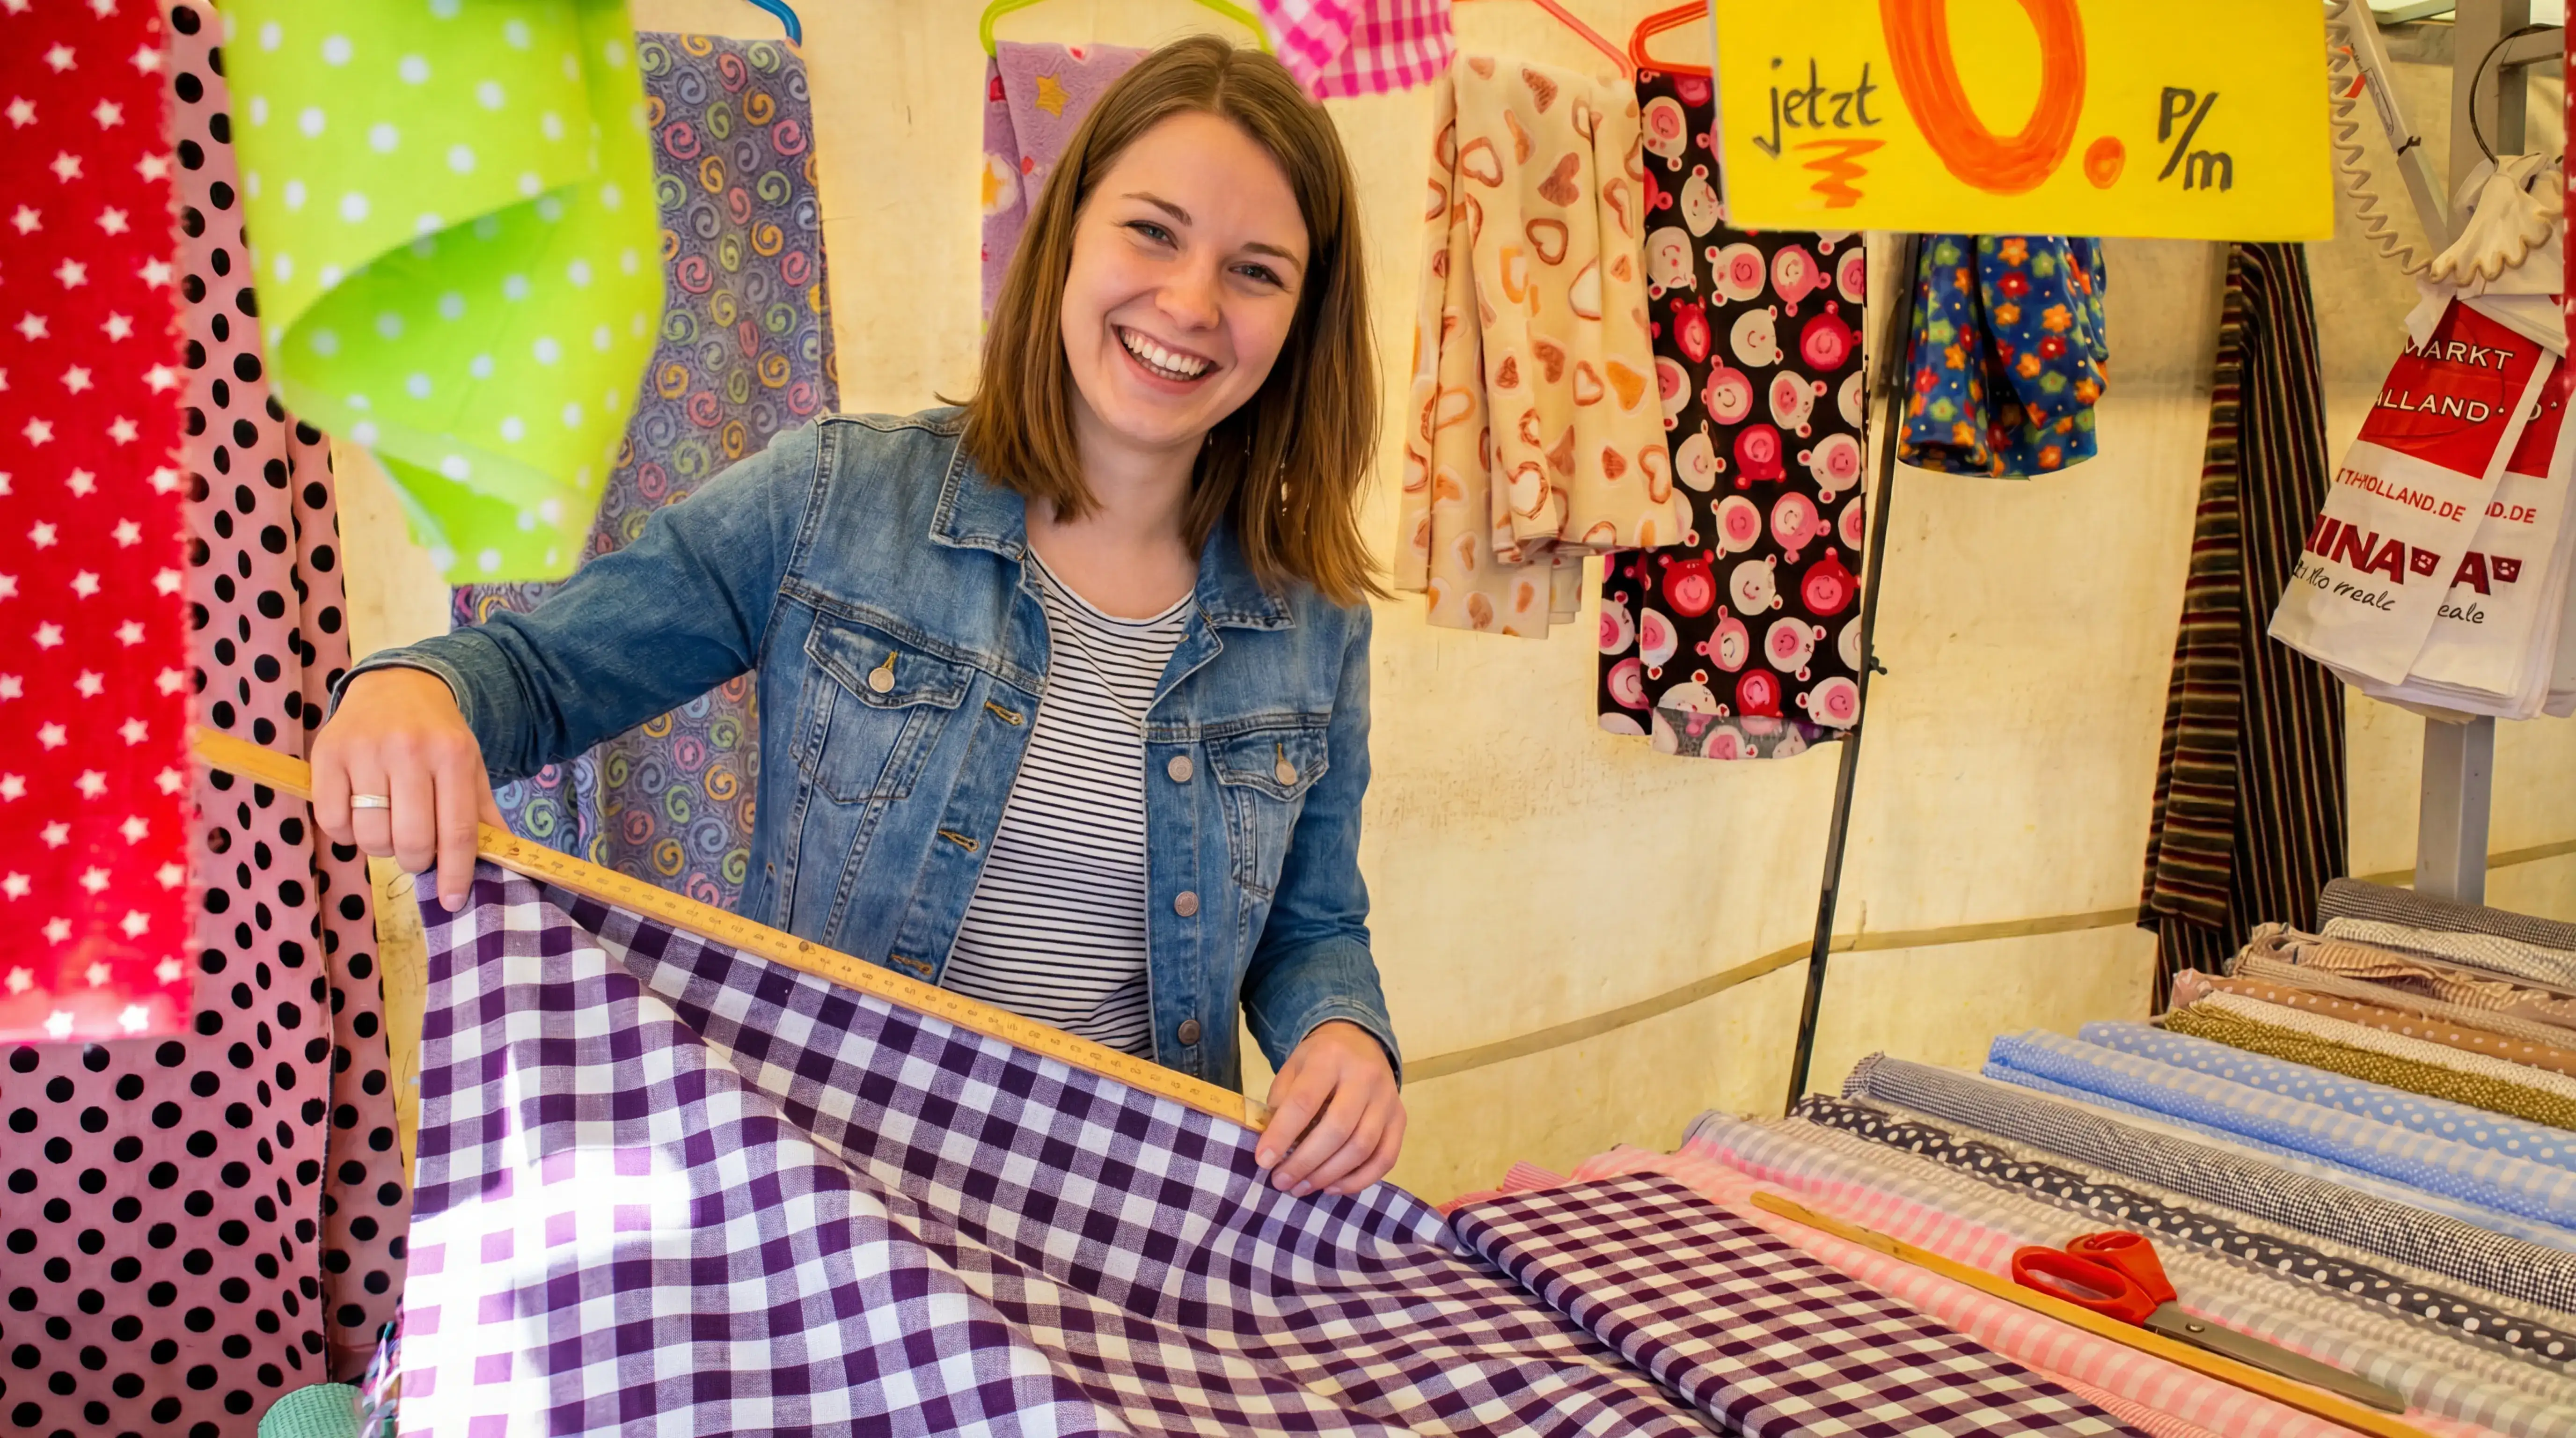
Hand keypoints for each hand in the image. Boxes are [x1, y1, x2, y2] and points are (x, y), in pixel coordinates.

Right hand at [309, 667, 503, 910]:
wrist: (396, 685)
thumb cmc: (438, 735)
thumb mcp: (470, 766)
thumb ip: (482, 814)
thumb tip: (502, 863)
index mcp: (453, 755)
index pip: (458, 831)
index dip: (455, 873)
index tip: (452, 901)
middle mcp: (409, 749)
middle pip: (411, 839)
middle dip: (415, 860)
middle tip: (415, 852)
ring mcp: (365, 750)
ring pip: (370, 836)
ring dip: (380, 847)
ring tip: (388, 827)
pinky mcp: (327, 754)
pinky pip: (332, 822)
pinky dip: (345, 833)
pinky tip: (358, 814)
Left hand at [1255, 1020, 1404, 1197]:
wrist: (1360, 1043)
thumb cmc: (1319, 1060)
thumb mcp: (1293, 1068)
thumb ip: (1281, 1102)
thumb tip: (1273, 1150)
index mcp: (1330, 1057)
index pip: (1305, 1101)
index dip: (1282, 1134)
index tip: (1263, 1160)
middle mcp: (1364, 1076)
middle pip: (1338, 1128)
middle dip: (1306, 1162)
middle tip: (1281, 1181)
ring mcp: (1388, 1098)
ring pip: (1363, 1147)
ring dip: (1329, 1175)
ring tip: (1301, 1188)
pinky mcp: (1400, 1118)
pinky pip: (1385, 1158)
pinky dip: (1358, 1180)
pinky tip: (1332, 1187)